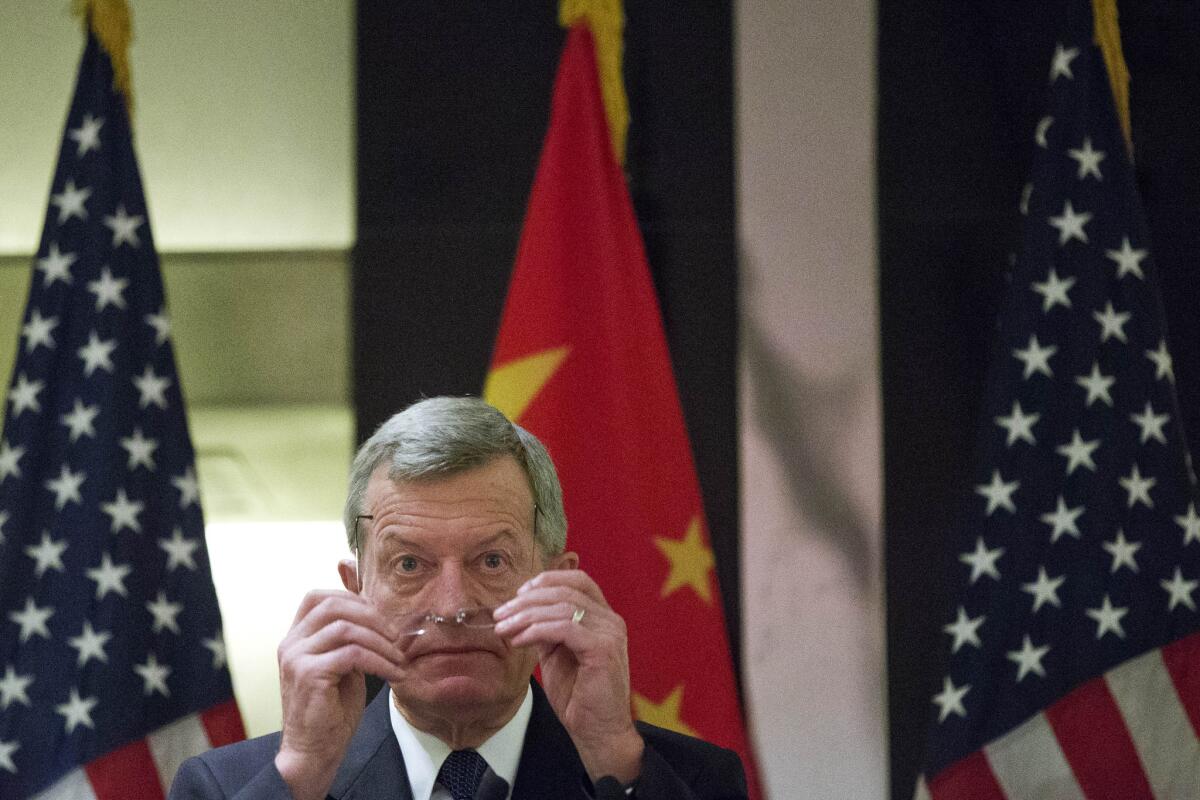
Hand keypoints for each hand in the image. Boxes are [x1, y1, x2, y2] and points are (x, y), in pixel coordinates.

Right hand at [273, 590, 406, 799]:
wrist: (314, 751)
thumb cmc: (331, 711)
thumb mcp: (344, 666)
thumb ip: (351, 640)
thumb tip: (378, 615)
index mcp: (296, 638)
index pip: (317, 597)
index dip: (351, 597)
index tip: (379, 615)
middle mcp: (291, 643)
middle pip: (332, 605)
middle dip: (371, 615)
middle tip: (395, 635)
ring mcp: (297, 657)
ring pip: (346, 628)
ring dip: (380, 641)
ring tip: (398, 658)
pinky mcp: (309, 673)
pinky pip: (353, 654)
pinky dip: (379, 661)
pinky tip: (393, 674)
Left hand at [493, 569, 643, 783]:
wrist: (598, 732)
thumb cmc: (579, 698)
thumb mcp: (557, 655)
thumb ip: (547, 631)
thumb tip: (522, 613)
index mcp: (603, 618)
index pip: (578, 581)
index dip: (547, 580)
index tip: (518, 593)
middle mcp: (610, 620)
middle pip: (566, 590)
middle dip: (527, 599)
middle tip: (500, 613)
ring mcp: (609, 633)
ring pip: (562, 607)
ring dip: (526, 615)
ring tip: (503, 629)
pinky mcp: (602, 649)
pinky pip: (564, 627)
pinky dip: (536, 630)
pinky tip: (518, 640)